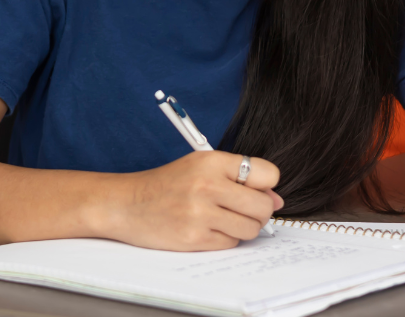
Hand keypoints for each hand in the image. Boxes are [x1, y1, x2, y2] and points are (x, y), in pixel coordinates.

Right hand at [110, 152, 282, 251]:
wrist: (128, 203)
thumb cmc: (167, 184)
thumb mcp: (200, 166)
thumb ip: (240, 177)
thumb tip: (277, 200)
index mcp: (212, 161)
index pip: (267, 173)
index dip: (266, 185)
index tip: (256, 189)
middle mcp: (208, 185)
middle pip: (263, 205)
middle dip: (259, 211)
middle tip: (242, 208)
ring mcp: (201, 213)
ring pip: (251, 228)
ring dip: (243, 227)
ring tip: (223, 218)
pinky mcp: (195, 238)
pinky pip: (231, 243)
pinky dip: (224, 238)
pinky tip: (207, 228)